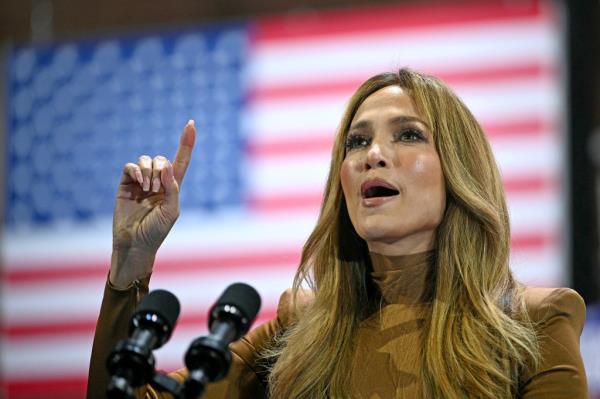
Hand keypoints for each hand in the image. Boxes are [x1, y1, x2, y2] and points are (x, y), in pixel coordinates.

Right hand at [109, 120, 195, 287]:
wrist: (135, 244)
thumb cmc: (157, 231)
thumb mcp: (171, 211)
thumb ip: (172, 187)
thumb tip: (165, 165)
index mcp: (172, 186)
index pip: (181, 160)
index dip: (186, 142)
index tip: (191, 123)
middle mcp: (157, 181)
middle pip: (162, 159)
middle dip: (160, 170)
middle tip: (156, 190)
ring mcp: (140, 182)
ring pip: (146, 160)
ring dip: (148, 171)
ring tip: (147, 189)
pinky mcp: (125, 184)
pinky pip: (130, 166)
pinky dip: (136, 170)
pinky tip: (139, 182)